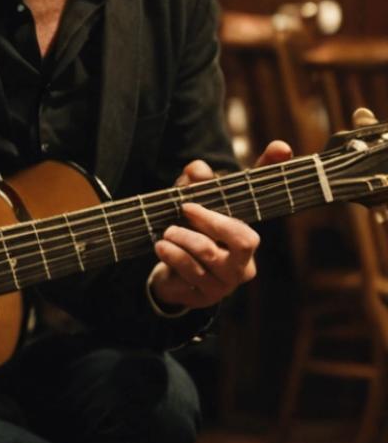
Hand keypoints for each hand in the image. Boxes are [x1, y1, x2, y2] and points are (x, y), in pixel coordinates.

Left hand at [150, 140, 292, 310]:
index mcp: (246, 233)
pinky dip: (171, 254)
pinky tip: (162, 247)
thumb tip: (197, 169)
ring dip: (180, 237)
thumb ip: (194, 187)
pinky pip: (190, 271)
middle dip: (210, 219)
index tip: (280, 146)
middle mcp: (245, 260)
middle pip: (244, 238)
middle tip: (185, 208)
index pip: (263, 199)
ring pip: (208, 252)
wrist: (171, 279)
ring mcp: (228, 281)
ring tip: (167, 232)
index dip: (272, 171)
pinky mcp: (207, 296)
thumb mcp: (188, 206)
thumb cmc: (187, 236)